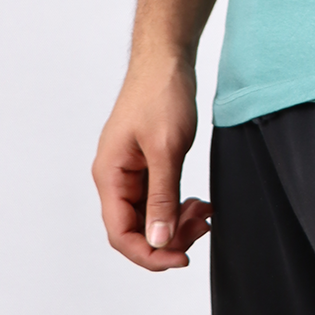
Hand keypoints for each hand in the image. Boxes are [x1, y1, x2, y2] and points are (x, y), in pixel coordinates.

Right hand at [92, 57, 210, 269]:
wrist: (167, 56)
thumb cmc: (161, 93)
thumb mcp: (167, 148)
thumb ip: (162, 197)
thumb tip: (159, 241)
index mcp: (109, 175)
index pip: (121, 234)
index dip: (151, 253)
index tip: (183, 257)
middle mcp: (115, 176)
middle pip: (135, 228)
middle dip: (169, 236)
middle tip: (203, 227)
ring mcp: (129, 169)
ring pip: (149, 214)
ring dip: (176, 221)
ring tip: (205, 213)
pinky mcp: (145, 161)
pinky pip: (157, 196)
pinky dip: (178, 203)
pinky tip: (198, 202)